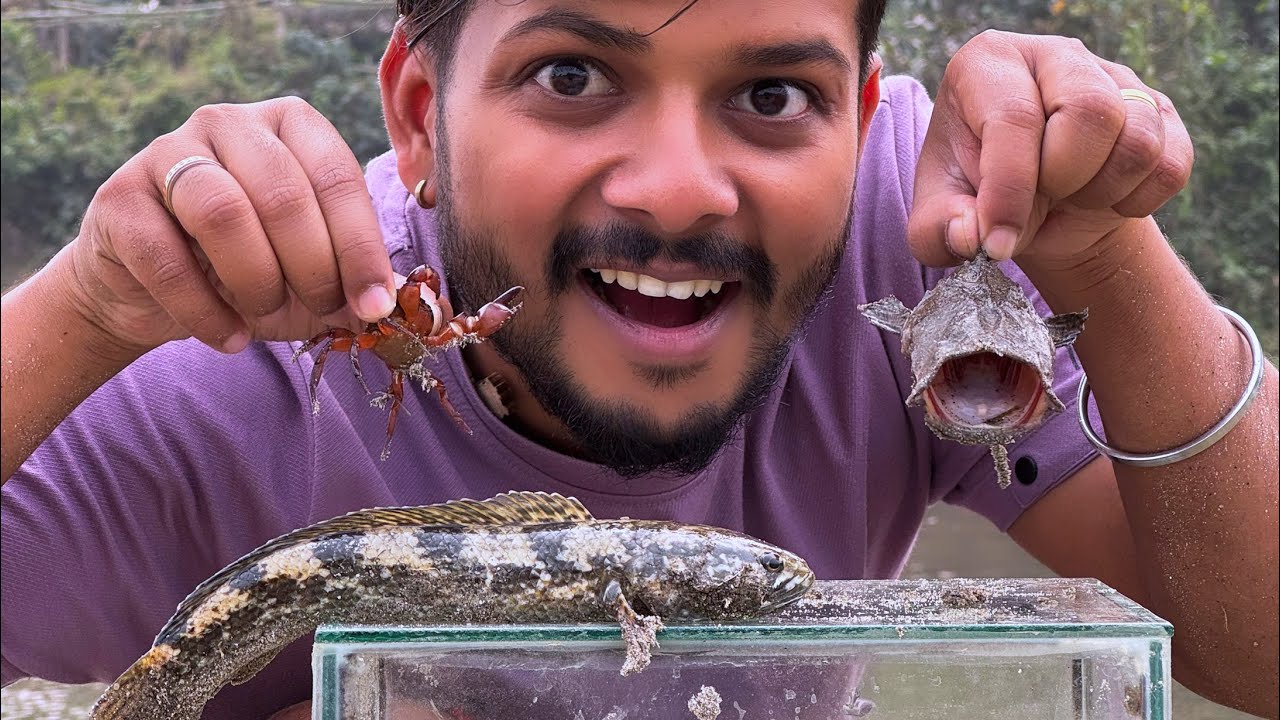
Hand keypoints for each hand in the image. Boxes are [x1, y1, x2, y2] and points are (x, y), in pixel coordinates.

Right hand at [65, 96, 396, 354]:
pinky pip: (166, 259)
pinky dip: (205, 312)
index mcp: (291, 125)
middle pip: (284, 194)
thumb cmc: (249, 271)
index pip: (337, 176)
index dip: (361, 247)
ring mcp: (167, 152)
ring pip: (224, 213)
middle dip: (313, 267)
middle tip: (320, 309)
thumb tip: (400, 303)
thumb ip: (356, 279)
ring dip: (258, 280)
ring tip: (266, 312)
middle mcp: (230, 122)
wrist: (153, 290)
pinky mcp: (118, 197)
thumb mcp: (313, 273)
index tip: (374, 304)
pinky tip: (229, 337)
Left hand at [906, 30, 1193, 269]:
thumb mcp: (939, 216)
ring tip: (1066, 199)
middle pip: (1090, 111)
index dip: (1009, 191)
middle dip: (1064, 179)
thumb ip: (939, 229)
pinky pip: (1172, 163)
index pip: (1013, 118)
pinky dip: (1138, 200)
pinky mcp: (1158, 110)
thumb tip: (971, 236)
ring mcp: (1114, 77)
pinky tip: (1101, 200)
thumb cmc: (976, 198)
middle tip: (1039, 200)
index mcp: (987, 62)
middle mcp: (1055, 54)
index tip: (998, 243)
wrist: (1036, 207)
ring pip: (1139, 137)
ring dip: (1101, 192)